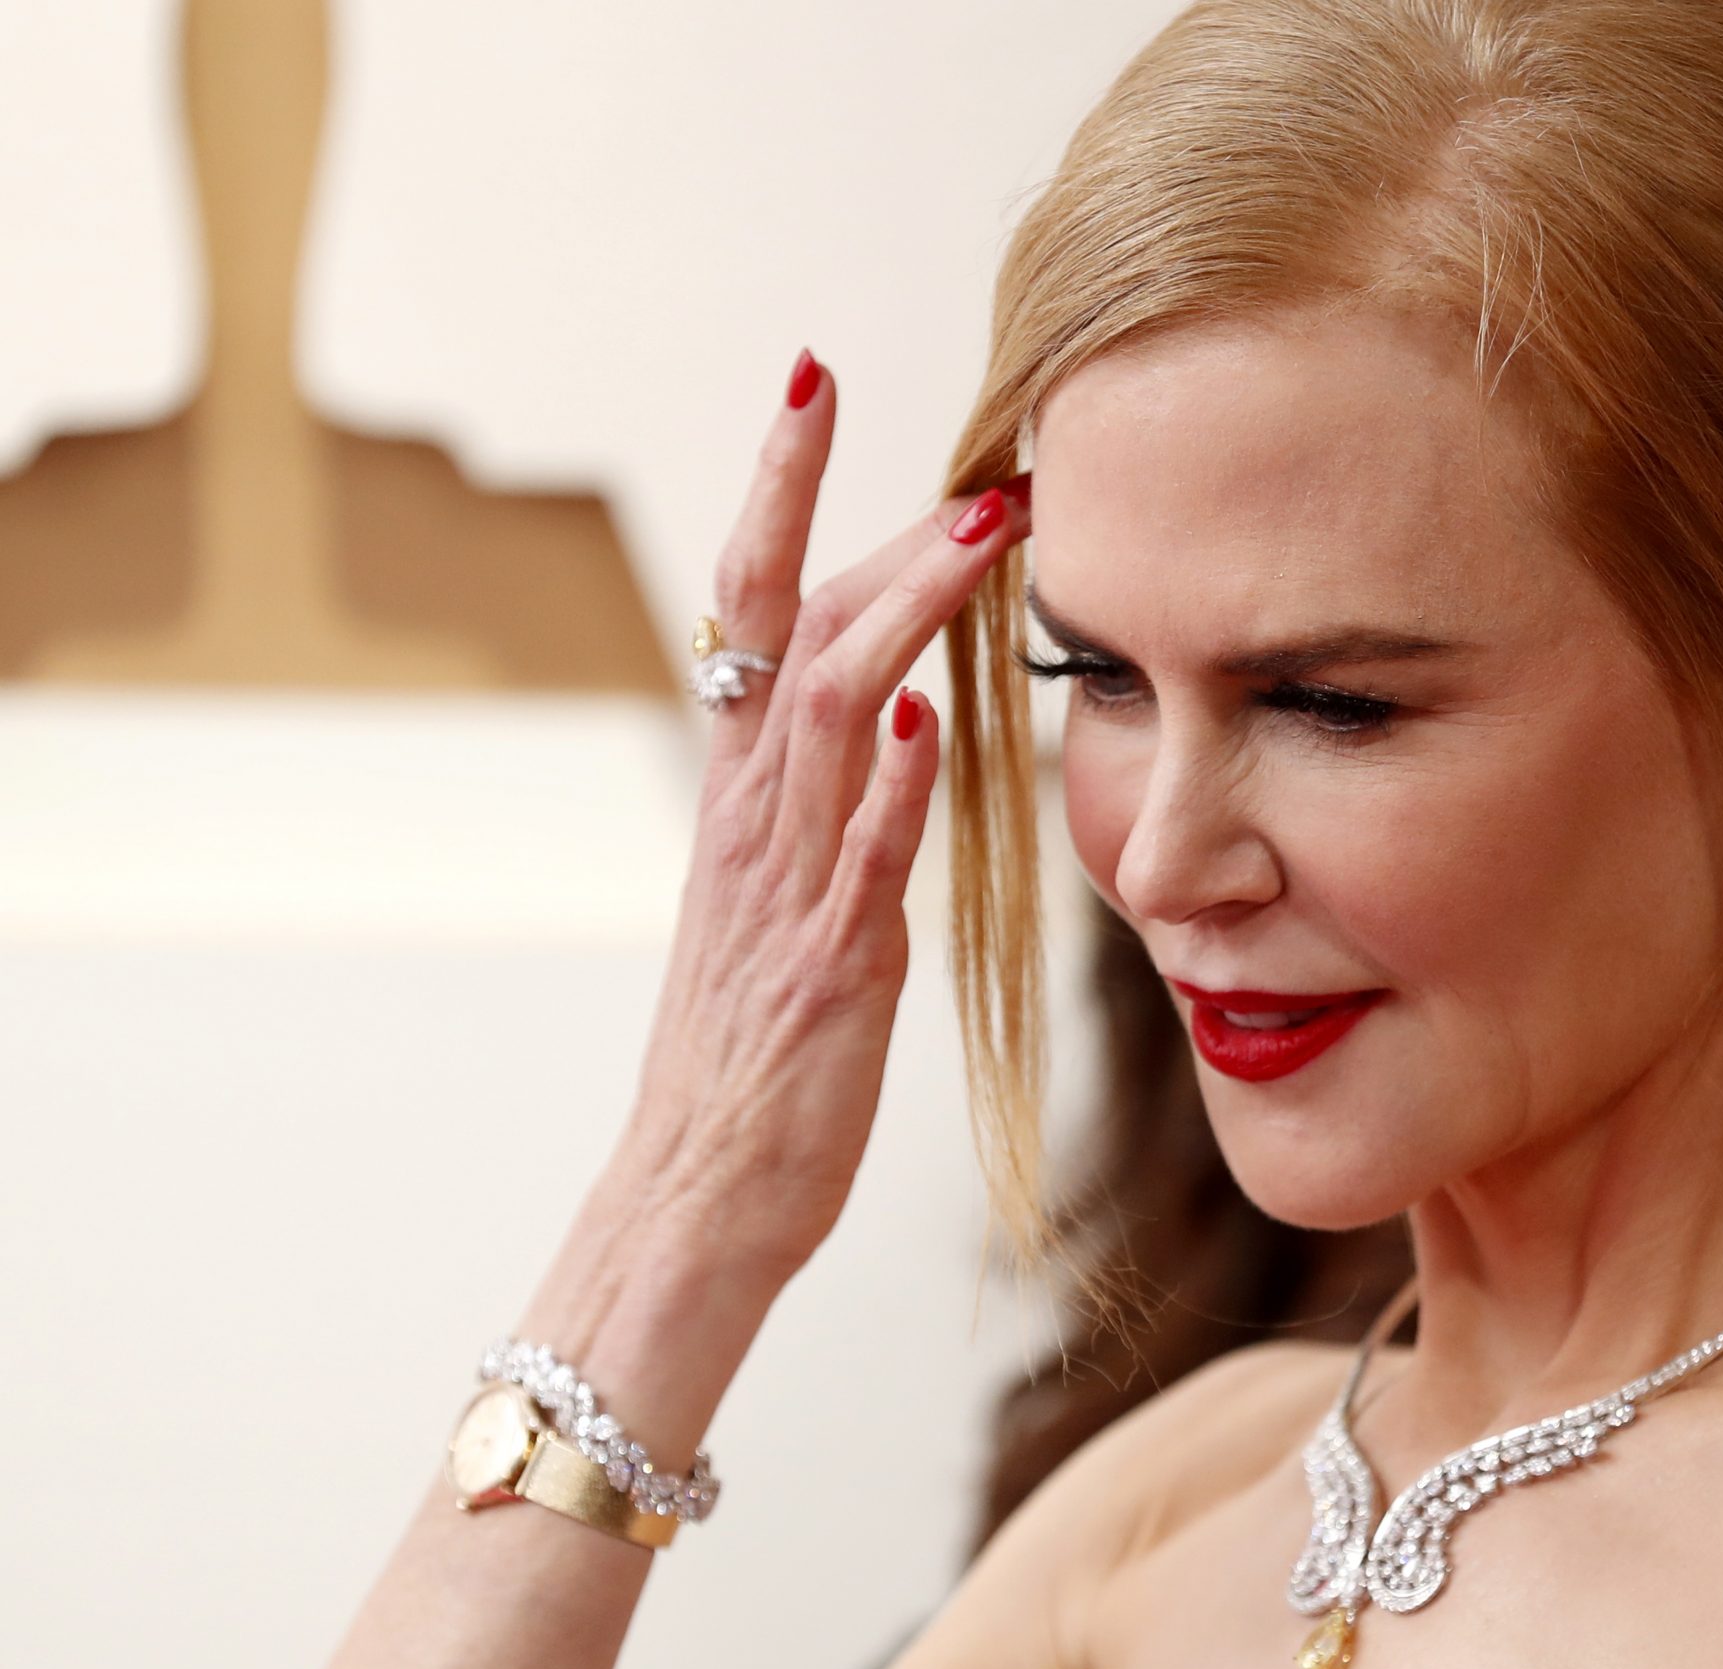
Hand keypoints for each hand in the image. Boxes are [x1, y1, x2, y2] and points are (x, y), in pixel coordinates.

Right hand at [615, 350, 1029, 1282]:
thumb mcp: (782, 898)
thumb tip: (909, 709)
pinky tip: (937, 713)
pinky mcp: (825, 964)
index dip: (782, 489)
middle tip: (963, 448)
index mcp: (741, 793)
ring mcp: (783, 885)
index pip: (756, 604)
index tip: (816, 380)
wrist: (697, 1193)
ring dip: (904, 614)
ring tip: (982, 535)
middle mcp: (751, 817)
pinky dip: (892, 783)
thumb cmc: (754, 1052)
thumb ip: (834, 800)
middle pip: (790, 629)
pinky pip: (858, 856)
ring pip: (829, 713)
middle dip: (861, 520)